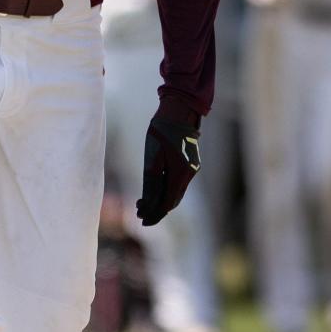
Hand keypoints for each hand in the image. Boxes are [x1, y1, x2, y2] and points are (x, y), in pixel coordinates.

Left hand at [136, 109, 200, 226]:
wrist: (179, 111)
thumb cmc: (162, 132)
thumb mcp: (152, 158)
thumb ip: (151, 182)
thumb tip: (146, 204)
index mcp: (180, 174)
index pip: (167, 203)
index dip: (154, 214)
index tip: (141, 220)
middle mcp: (189, 174)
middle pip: (173, 201)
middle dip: (156, 210)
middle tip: (139, 214)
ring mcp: (192, 169)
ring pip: (176, 192)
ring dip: (161, 200)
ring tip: (142, 203)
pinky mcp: (190, 163)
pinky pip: (178, 183)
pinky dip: (166, 189)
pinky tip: (155, 188)